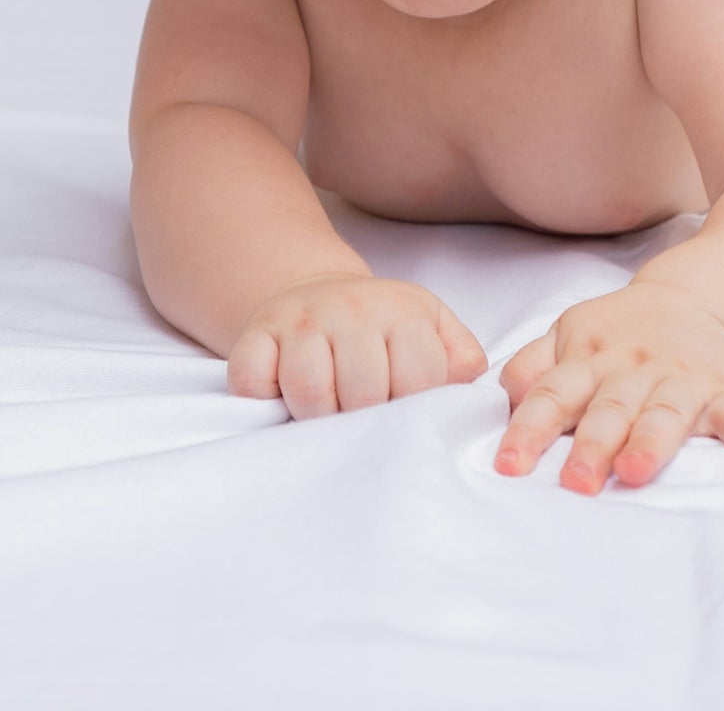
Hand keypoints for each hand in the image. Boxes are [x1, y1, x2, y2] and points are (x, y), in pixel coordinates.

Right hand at [227, 273, 488, 417]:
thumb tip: (469, 394)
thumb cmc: (384, 327)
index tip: (403, 423)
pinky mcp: (255, 333)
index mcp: (403, 311)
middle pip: (363, 393)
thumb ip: (461, 361)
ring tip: (327, 418)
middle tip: (362, 428)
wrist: (318, 294)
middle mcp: (351, 308)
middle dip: (364, 425)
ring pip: (309, 390)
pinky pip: (253, 381)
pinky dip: (265, 401)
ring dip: (317, 419)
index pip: (417, 382)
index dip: (412, 415)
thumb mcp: (434, 329)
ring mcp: (300, 319)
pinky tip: (281, 399)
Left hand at [494, 280, 723, 491]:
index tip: (509, 466)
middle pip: (609, 408)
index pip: (553, 393)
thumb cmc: (619, 334)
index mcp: (588, 356)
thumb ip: (533, 366)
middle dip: (592, 445)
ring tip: (637, 472)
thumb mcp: (569, 335)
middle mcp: (632, 368)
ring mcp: (681, 378)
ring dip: (652, 441)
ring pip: (665, 412)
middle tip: (575, 483)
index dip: (530, 428)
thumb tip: (504, 396)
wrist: (696, 299)